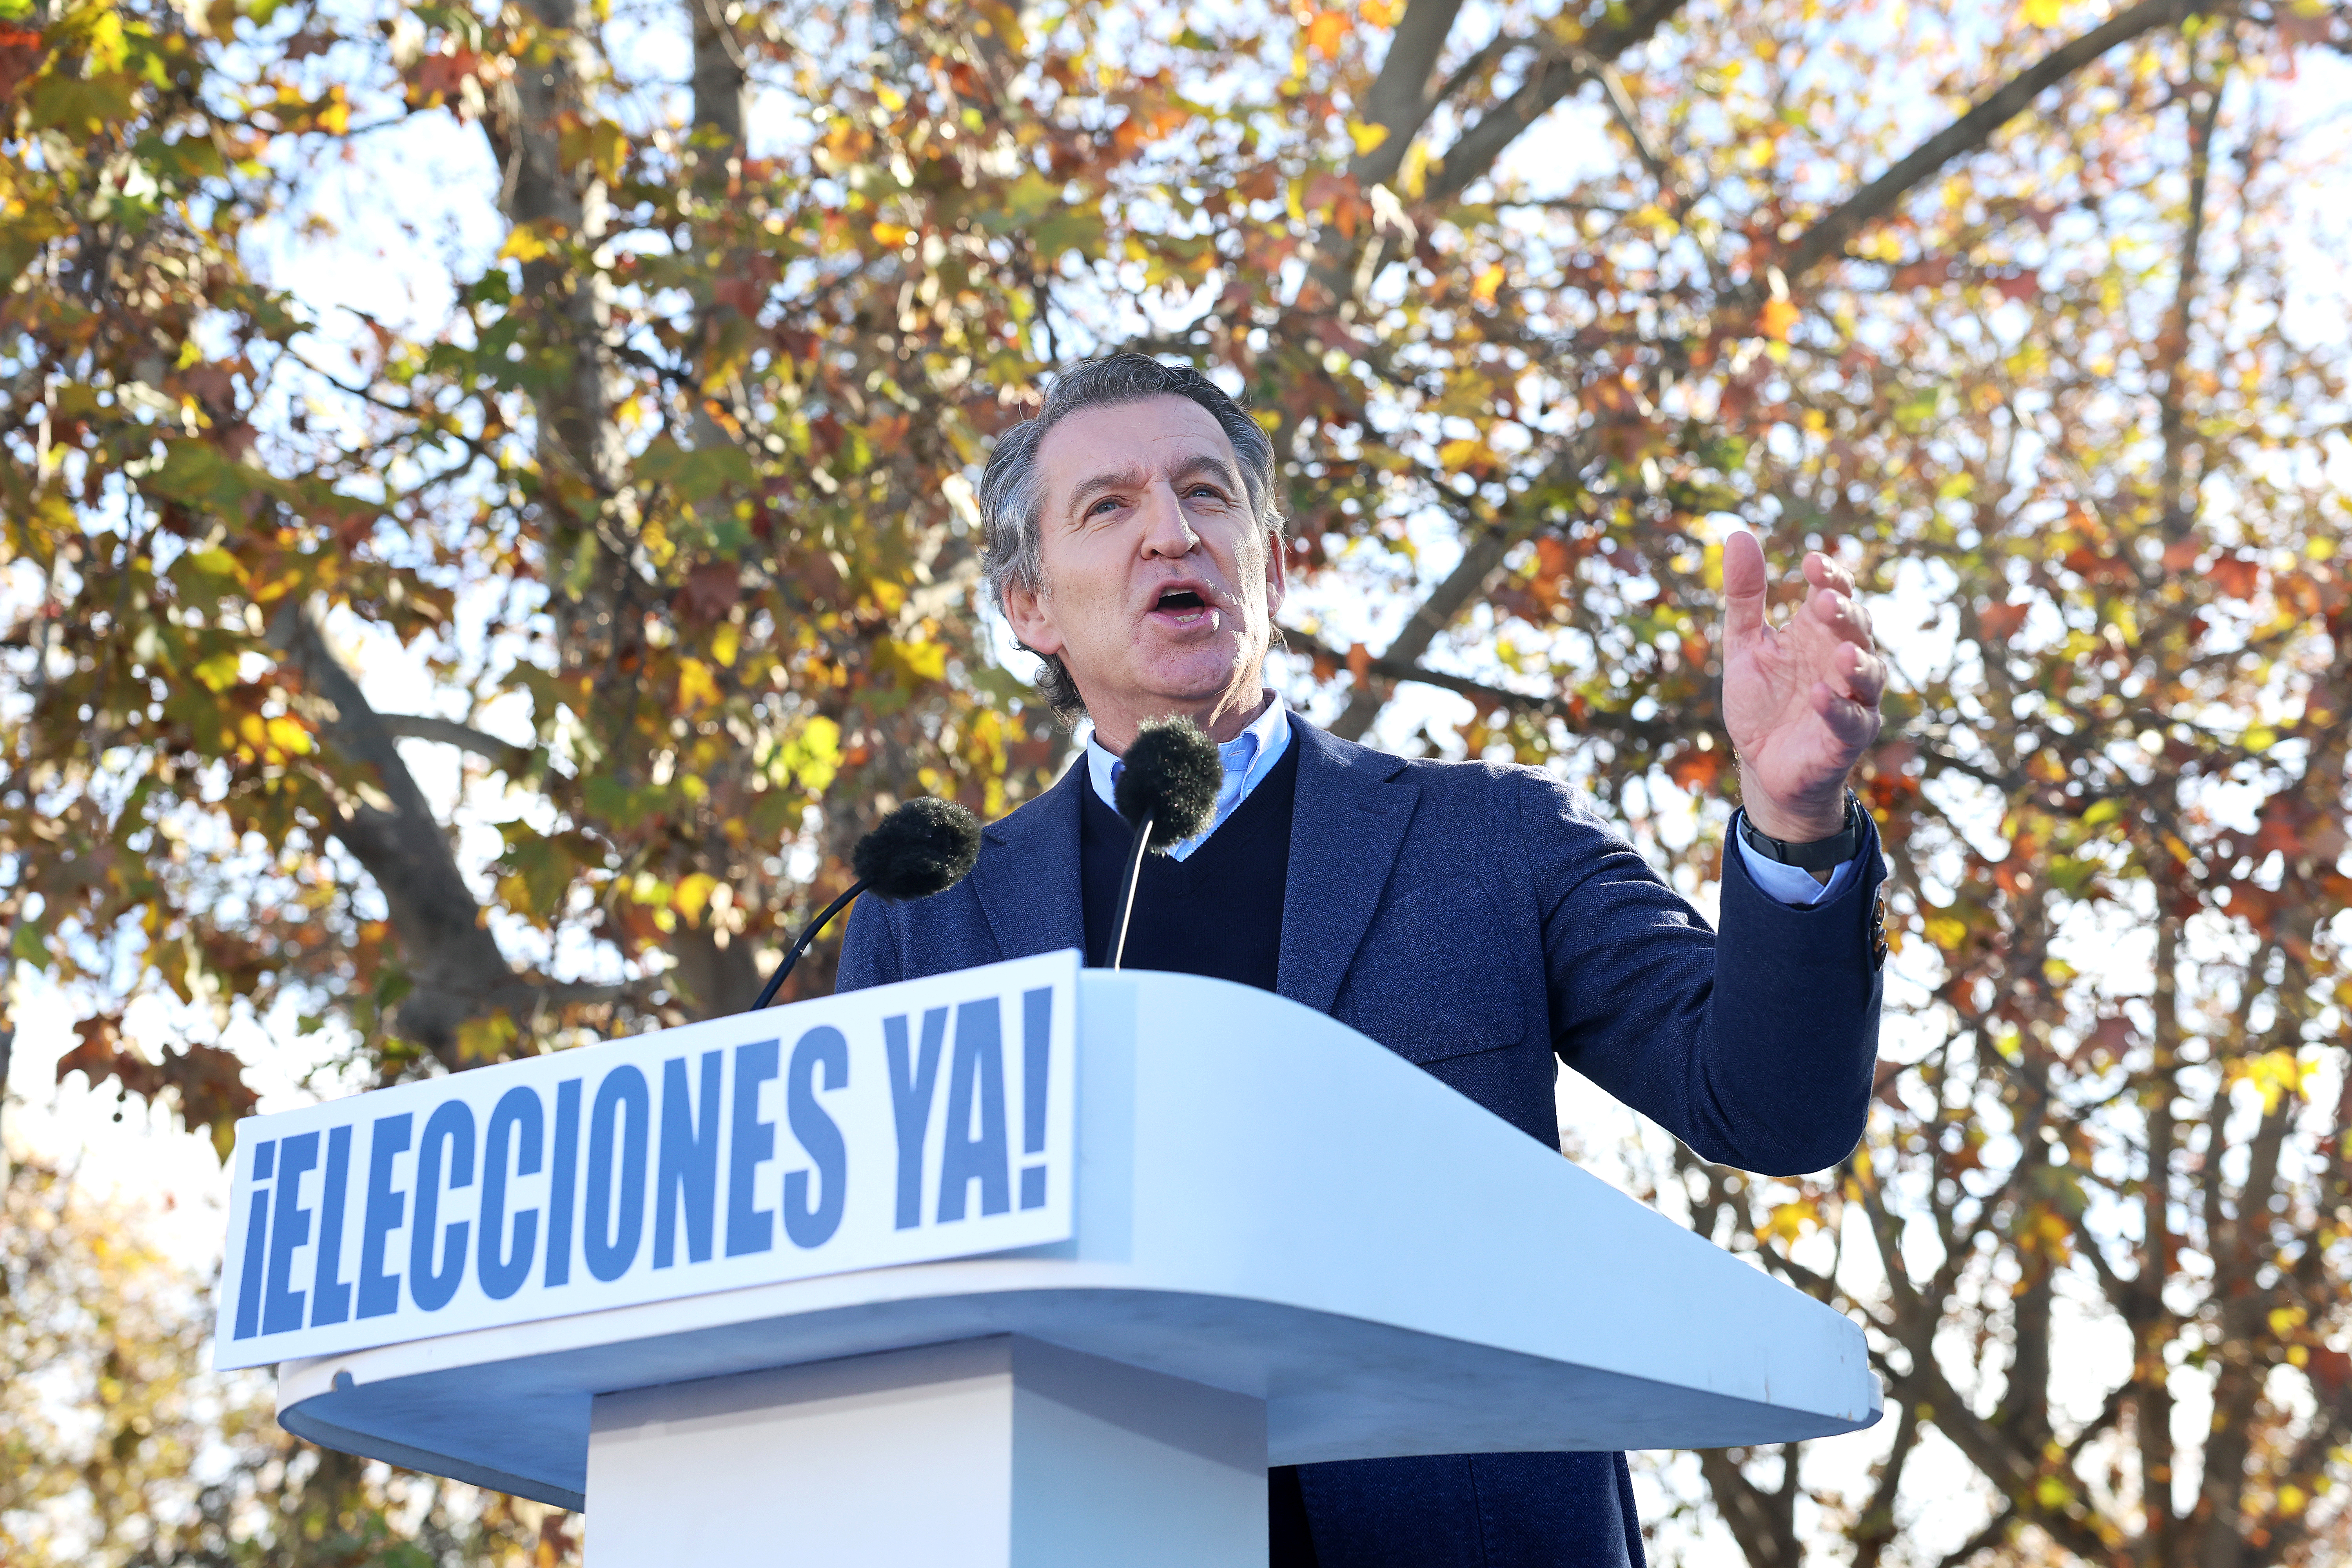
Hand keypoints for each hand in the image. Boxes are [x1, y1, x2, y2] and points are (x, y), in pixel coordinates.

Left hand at [1720, 531, 1885, 841]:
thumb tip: (1739, 534)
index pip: (1835, 595)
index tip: (1811, 563)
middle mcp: (1844, 660)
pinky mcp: (1847, 737)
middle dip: (1843, 614)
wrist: (1763, 766)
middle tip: (1823, 600)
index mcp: (1820, 633)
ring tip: (1839, 652)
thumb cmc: (1762, 703)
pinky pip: (1849, 720)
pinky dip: (1836, 707)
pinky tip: (1819, 695)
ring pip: (1868, 674)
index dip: (1830, 578)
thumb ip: (1745, 597)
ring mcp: (1852, 699)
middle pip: (1856, 629)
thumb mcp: (1745, 646)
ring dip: (1856, 662)